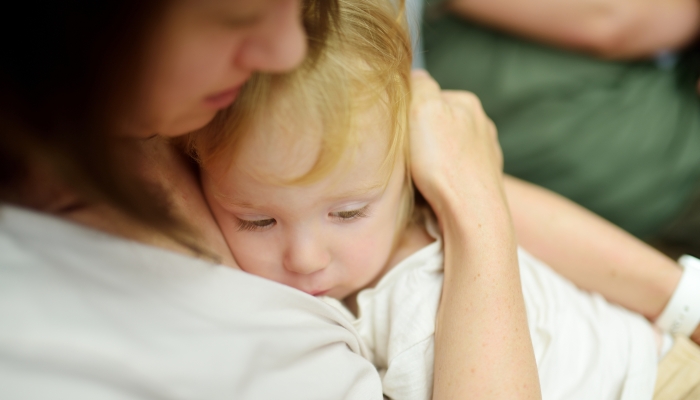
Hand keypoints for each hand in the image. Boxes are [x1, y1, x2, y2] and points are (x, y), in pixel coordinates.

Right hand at [409, 70, 502, 210]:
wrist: (472, 215)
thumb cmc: (445, 165)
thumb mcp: (423, 110)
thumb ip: (419, 86)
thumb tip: (415, 75)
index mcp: (467, 103)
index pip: (428, 96)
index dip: (408, 112)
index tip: (400, 132)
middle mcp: (480, 125)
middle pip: (437, 123)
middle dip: (421, 136)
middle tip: (407, 155)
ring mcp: (485, 155)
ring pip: (446, 149)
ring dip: (432, 158)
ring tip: (420, 175)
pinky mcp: (482, 181)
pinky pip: (454, 172)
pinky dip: (443, 177)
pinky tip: (435, 189)